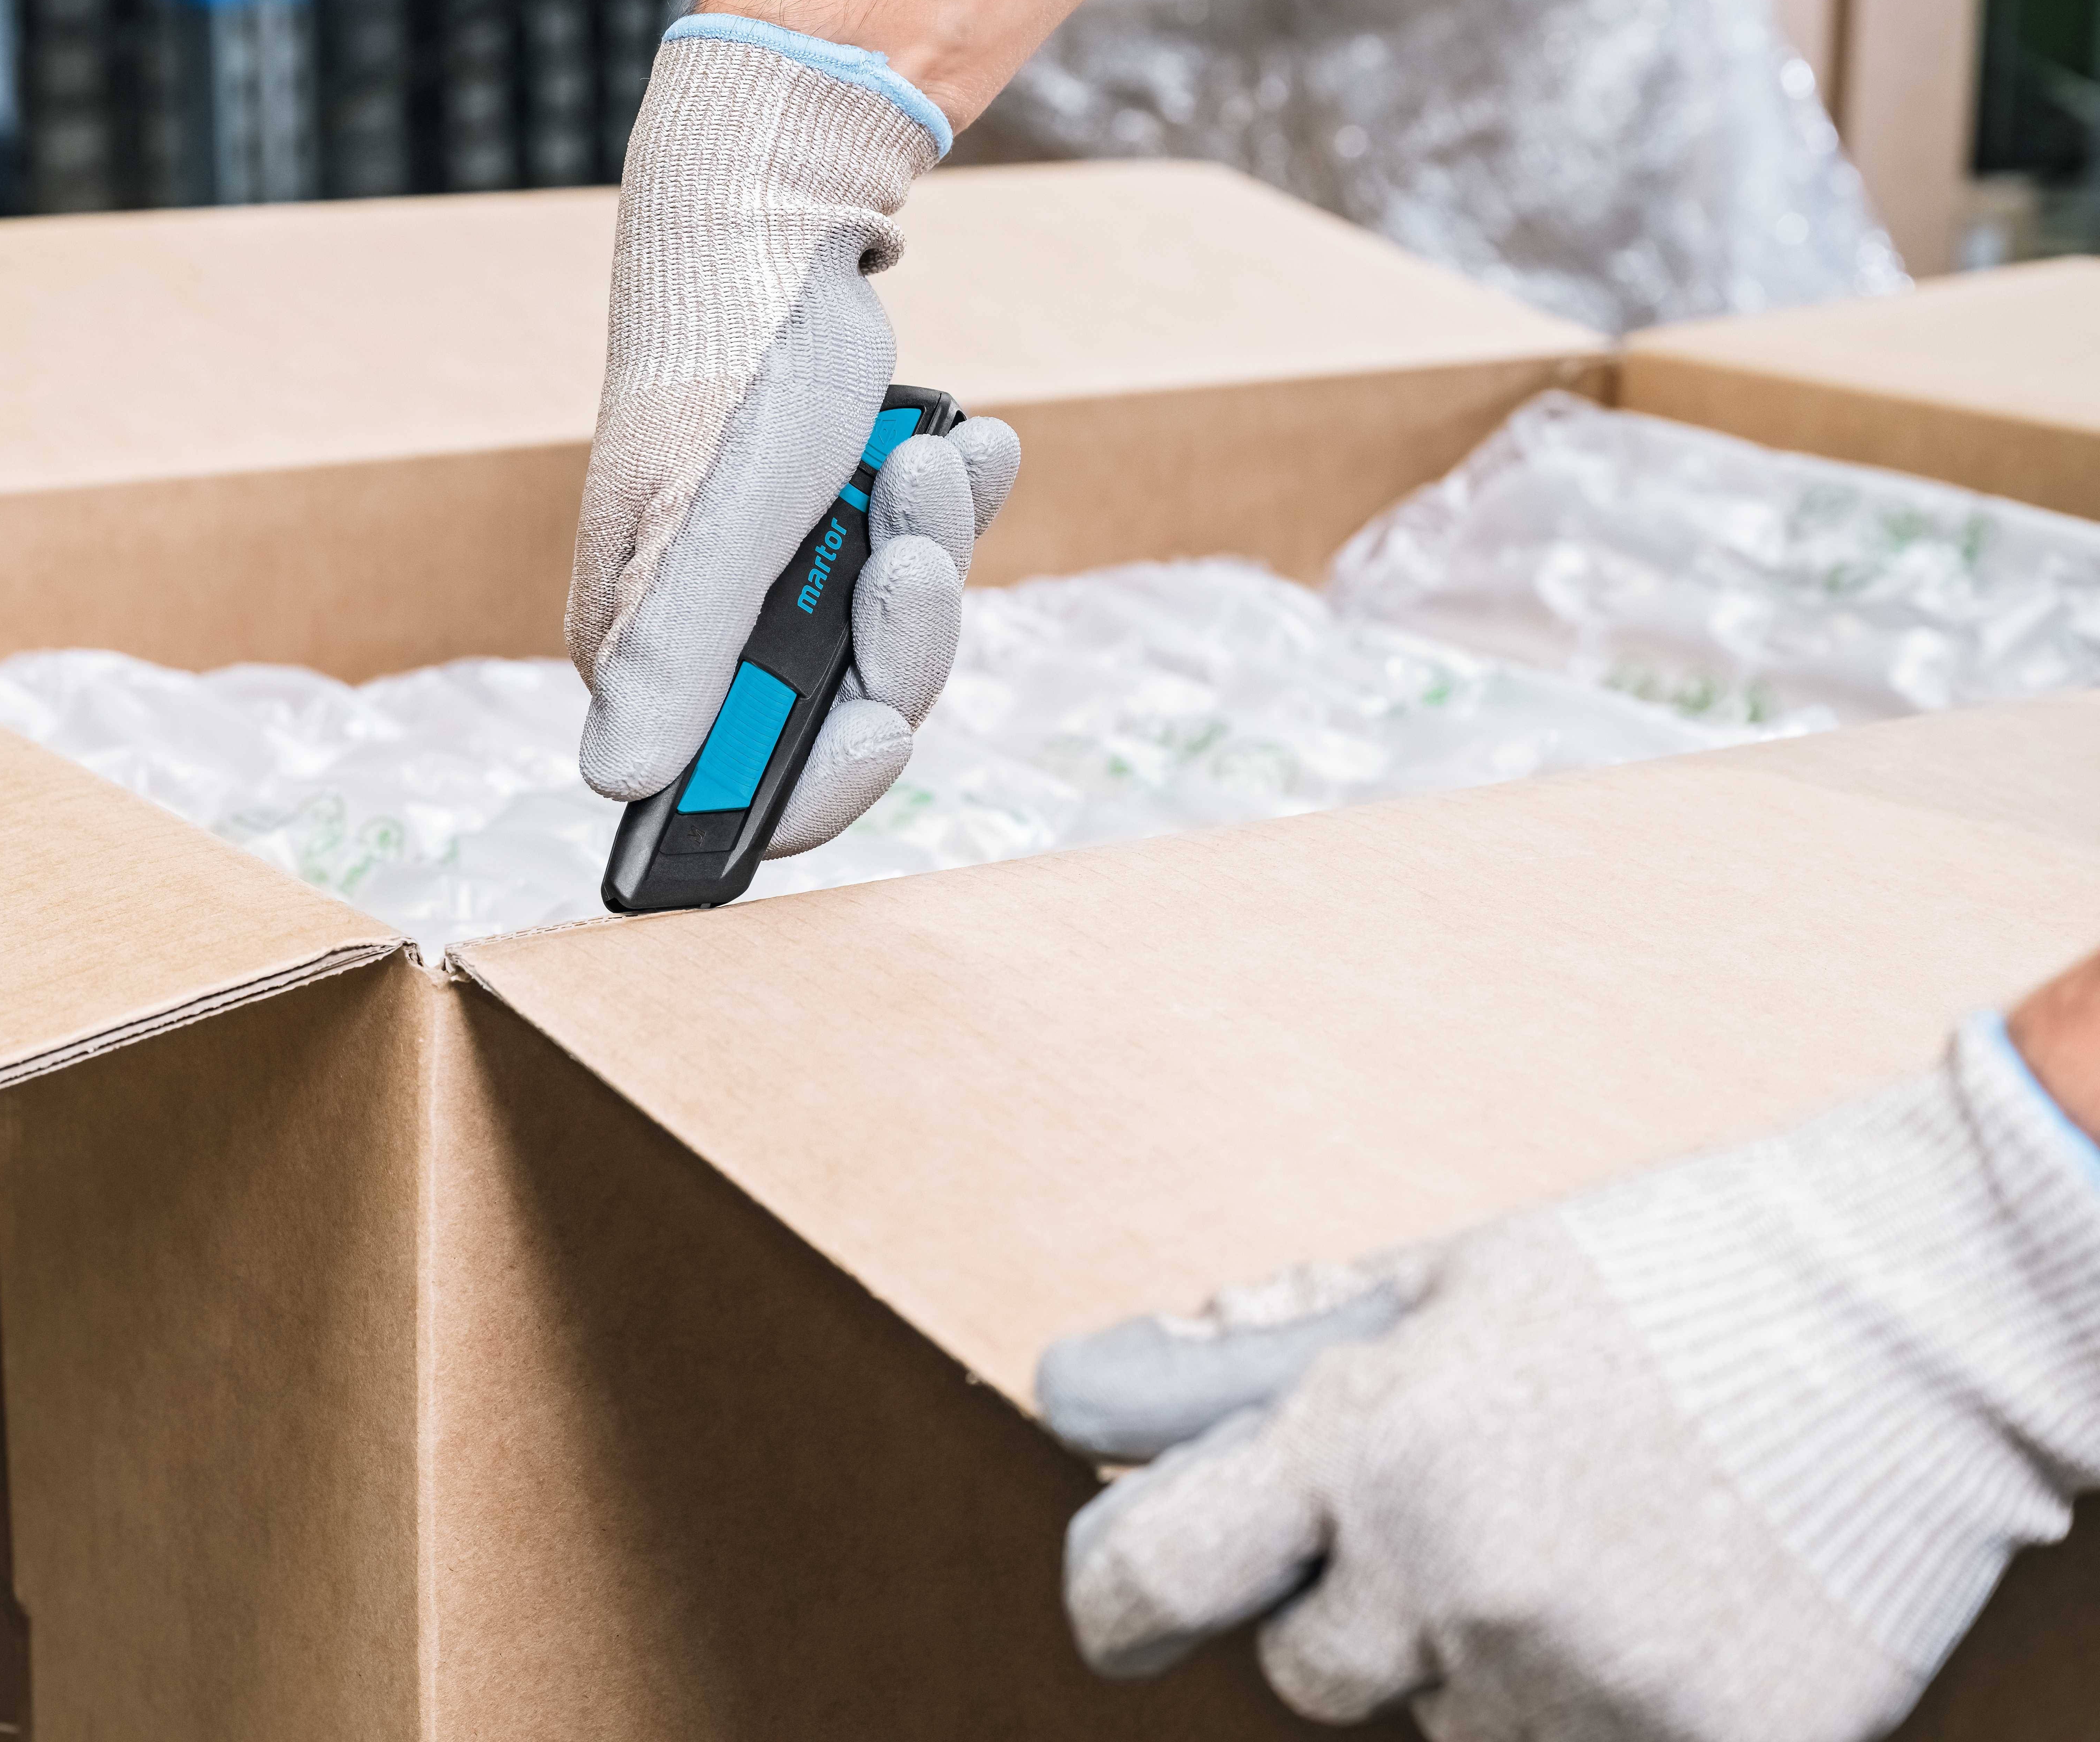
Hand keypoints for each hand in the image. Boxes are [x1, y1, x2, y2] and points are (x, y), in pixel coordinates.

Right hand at [566, 16, 1020, 853]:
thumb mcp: (712, 522)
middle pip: (836, 714)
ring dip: (929, 552)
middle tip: (910, 544)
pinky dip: (945, 506)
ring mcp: (769, 581)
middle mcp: (703, 632)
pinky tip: (962, 446)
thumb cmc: (737, 370)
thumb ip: (673, 654)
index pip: (731, 785)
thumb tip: (619, 781)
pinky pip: (910, 561)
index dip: (818, 778)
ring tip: (927, 460)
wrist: (775, 229)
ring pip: (886, 637)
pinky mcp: (824, 529)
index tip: (883, 725)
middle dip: (898, 632)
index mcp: (646, 650)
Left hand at [1038, 1014, 2099, 1741]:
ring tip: (1595, 1537)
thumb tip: (1073, 1396)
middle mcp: (1457, 1579)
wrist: (1907, 1322)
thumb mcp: (1432, 1288)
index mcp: (1373, 1447)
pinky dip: (1598, 1700)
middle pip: (1310, 1674)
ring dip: (1483, 1656)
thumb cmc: (1652, 1283)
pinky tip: (1665, 1598)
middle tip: (1469, 1512)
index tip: (1120, 1609)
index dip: (1117, 1598)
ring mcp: (1584, 1683)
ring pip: (1447, 1724)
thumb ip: (1250, 1360)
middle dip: (1353, 1611)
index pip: (1150, 1577)